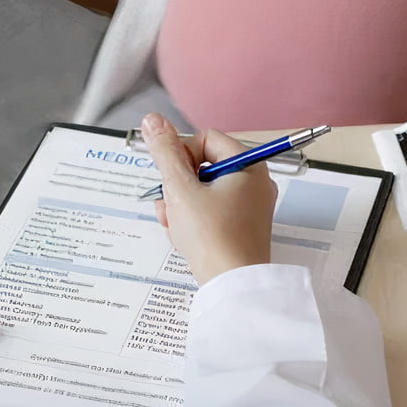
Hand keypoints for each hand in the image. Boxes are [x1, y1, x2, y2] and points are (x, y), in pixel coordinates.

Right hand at [141, 113, 276, 284]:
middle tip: (170, 204)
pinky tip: (182, 236)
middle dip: (177, 185)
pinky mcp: (240, 227)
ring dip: (180, 205)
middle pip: (201, 166)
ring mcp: (248, 207)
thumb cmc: (213, 238)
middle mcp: (253, 182)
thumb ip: (165, 152)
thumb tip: (153, 120)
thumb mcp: (181, 190)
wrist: (232, 286)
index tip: (173, 178)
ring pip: (201, 191)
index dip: (182, 155)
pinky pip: (209, 212)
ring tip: (175, 224)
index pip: (206, 139)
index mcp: (248, 166)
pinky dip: (192, 221)